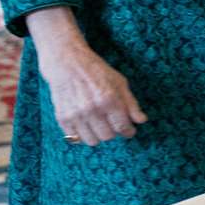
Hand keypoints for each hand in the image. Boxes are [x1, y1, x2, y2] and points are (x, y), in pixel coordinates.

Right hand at [29, 9, 146, 145]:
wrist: (67, 64)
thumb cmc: (97, 71)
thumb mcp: (120, 82)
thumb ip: (131, 103)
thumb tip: (141, 120)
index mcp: (108, 99)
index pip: (122, 127)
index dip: (129, 131)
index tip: (130, 131)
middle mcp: (91, 109)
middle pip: (107, 136)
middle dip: (114, 132)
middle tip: (113, 124)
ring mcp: (75, 115)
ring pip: (92, 141)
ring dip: (98, 135)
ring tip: (100, 125)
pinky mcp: (62, 118)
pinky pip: (75, 138)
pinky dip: (83, 135)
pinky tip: (87, 124)